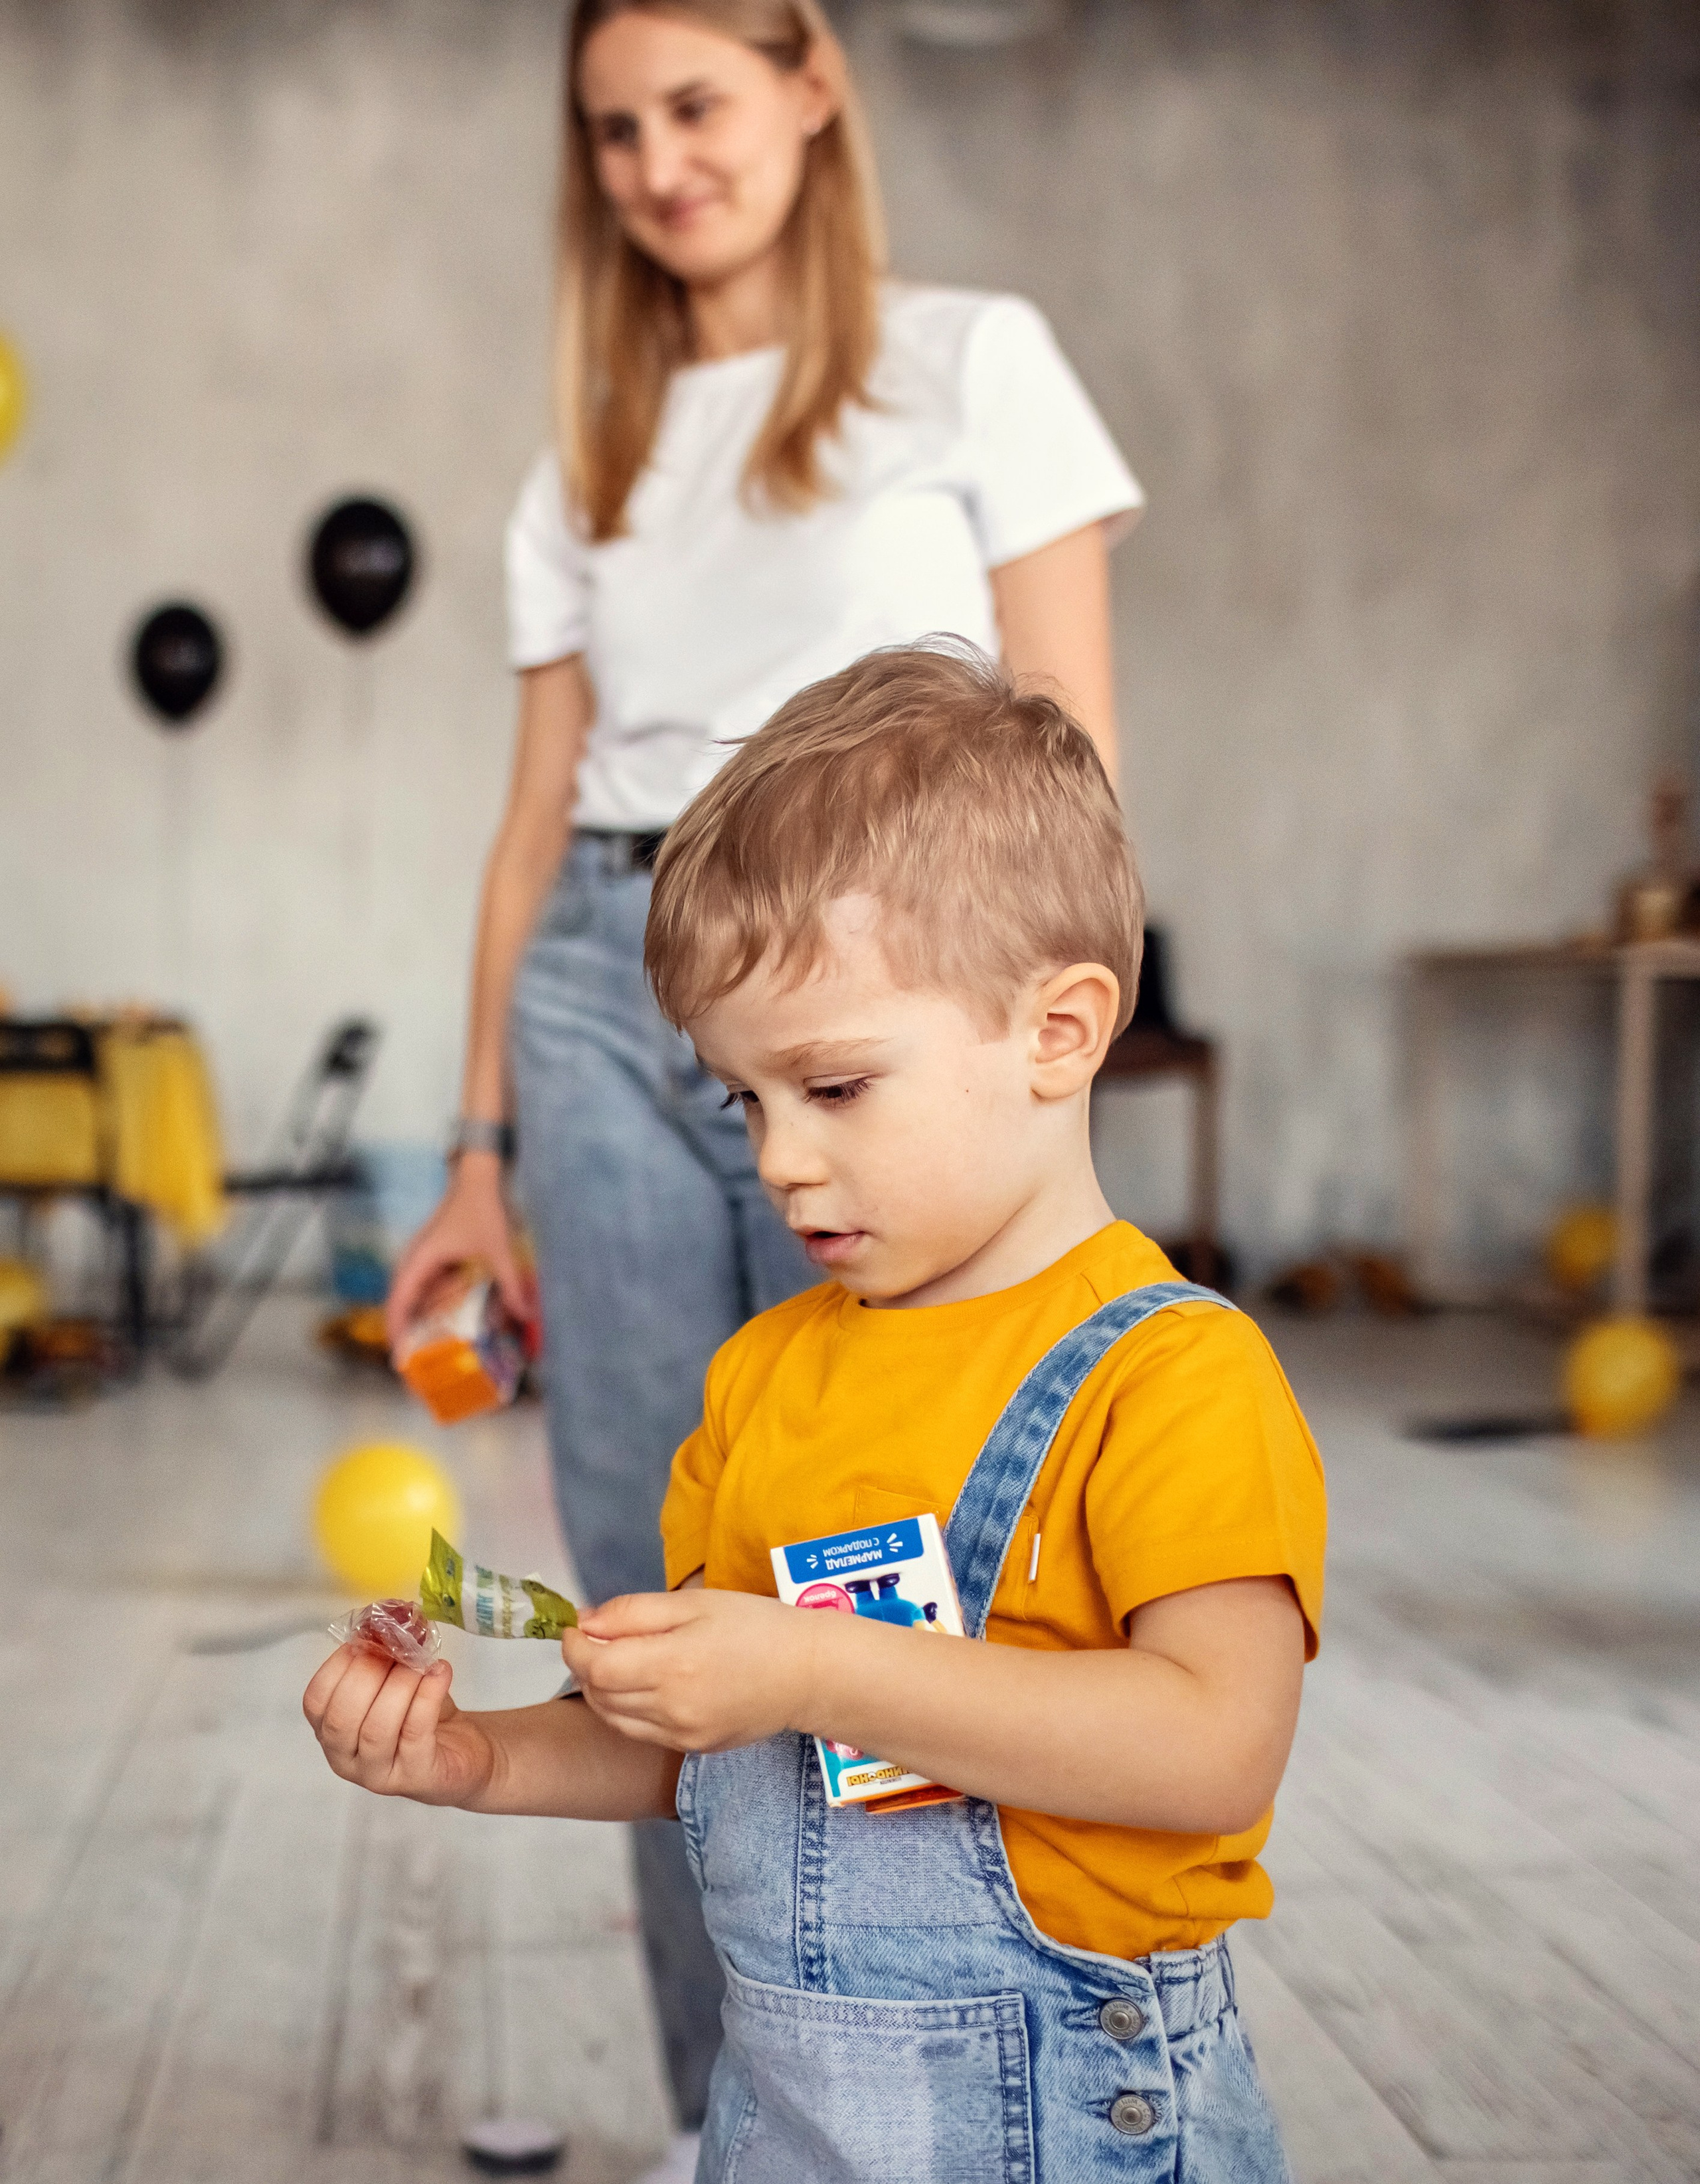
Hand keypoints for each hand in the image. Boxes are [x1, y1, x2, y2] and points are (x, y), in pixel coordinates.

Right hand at [303, 1645, 495, 1805]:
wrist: (463, 1751)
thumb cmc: (419, 1713)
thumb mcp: (395, 1680)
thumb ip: (384, 1656)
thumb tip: (387, 1620)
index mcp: (331, 1732)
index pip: (315, 1701)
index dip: (338, 1665)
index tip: (367, 1638)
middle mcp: (346, 1759)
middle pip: (342, 1717)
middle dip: (368, 1672)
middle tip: (396, 1647)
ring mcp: (378, 1775)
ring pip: (378, 1728)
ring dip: (401, 1684)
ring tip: (423, 1662)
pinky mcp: (417, 1777)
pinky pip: (416, 1733)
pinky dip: (428, 1695)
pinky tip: (441, 1672)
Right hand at [385, 1153, 528, 1348]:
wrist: (476, 1176)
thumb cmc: (481, 1208)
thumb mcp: (498, 1249)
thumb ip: (510, 1284)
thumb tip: (526, 1316)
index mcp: (419, 1261)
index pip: (398, 1304)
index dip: (396, 1334)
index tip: (400, 1360)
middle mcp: (413, 1262)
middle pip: (400, 1305)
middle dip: (405, 1335)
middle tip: (416, 1365)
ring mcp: (421, 1259)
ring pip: (413, 1297)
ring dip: (417, 1321)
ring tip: (428, 1350)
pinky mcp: (432, 1257)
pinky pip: (426, 1288)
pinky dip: (431, 1306)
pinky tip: (447, 1322)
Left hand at [562, 1590, 818, 1752]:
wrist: (807, 1672)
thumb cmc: (754, 1626)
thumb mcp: (695, 1602)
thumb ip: (634, 1612)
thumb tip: (585, 1620)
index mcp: (672, 1663)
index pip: (595, 1666)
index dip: (574, 1646)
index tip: (575, 1628)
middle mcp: (672, 1707)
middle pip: (599, 1694)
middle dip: (585, 1665)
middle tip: (596, 1639)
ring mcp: (682, 1734)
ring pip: (614, 1719)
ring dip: (601, 1691)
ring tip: (616, 1662)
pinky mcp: (693, 1749)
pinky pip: (641, 1733)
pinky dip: (627, 1711)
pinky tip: (643, 1687)